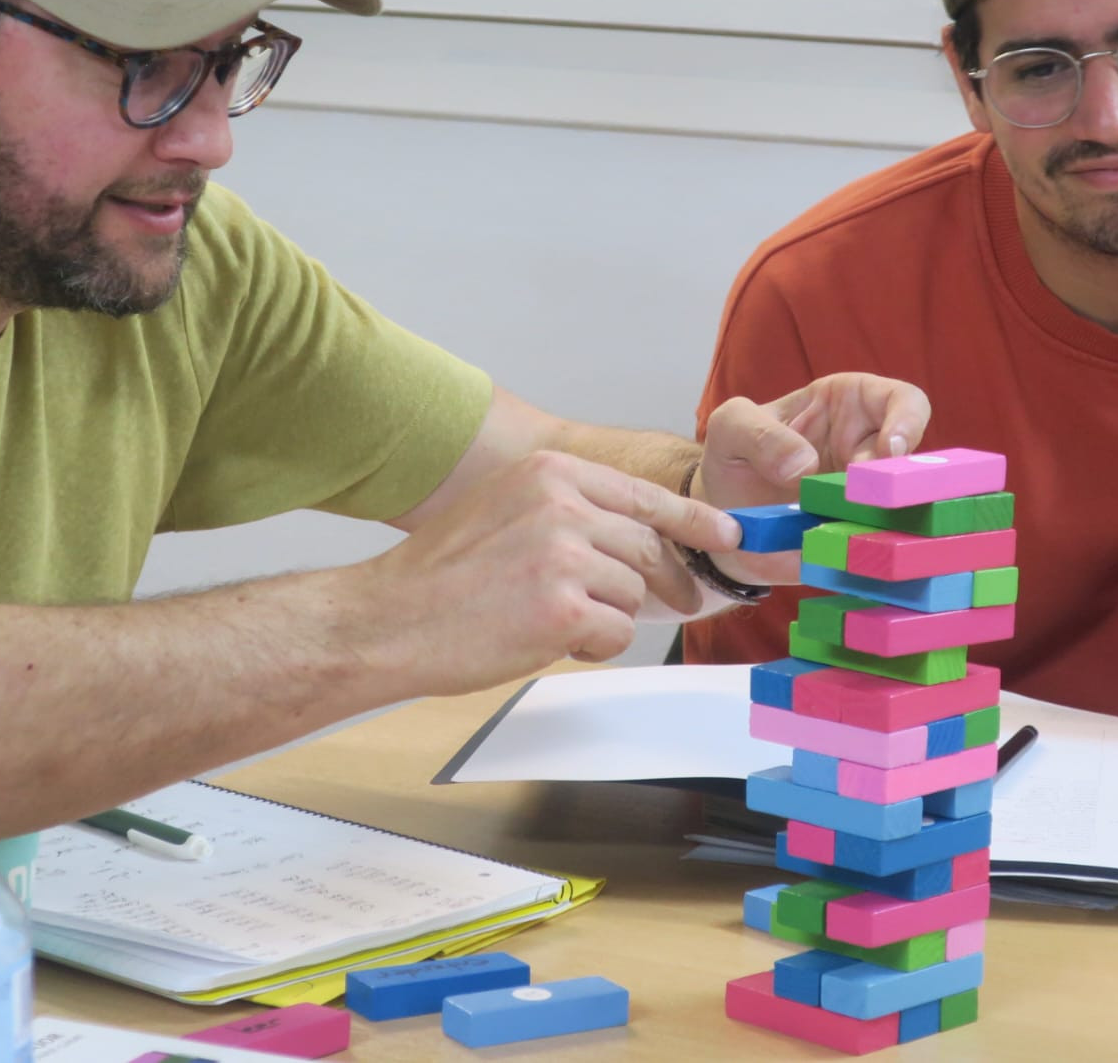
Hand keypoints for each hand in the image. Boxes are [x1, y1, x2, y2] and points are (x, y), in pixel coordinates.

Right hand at [347, 451, 740, 692]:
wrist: (390, 619)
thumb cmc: (441, 575)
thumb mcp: (504, 507)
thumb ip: (566, 508)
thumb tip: (633, 530)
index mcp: (549, 472)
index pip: (643, 495)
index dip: (693, 519)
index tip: (727, 533)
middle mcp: (561, 504)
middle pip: (648, 548)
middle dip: (667, 583)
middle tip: (680, 603)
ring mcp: (564, 555)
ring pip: (634, 594)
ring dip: (609, 617)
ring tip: (553, 620)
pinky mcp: (564, 608)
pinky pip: (617, 633)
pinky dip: (592, 646)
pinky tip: (547, 639)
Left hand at [697, 372, 930, 582]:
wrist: (719, 518)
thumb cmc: (734, 457)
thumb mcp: (731, 427)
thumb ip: (759, 432)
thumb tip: (804, 467)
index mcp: (851, 407)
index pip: (903, 402)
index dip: (908, 422)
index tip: (891, 451)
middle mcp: (872, 456)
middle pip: (916, 466)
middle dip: (897, 485)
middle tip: (863, 501)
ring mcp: (870, 504)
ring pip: (907, 515)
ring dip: (883, 526)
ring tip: (844, 533)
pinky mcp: (858, 547)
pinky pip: (879, 555)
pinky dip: (865, 560)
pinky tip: (841, 562)